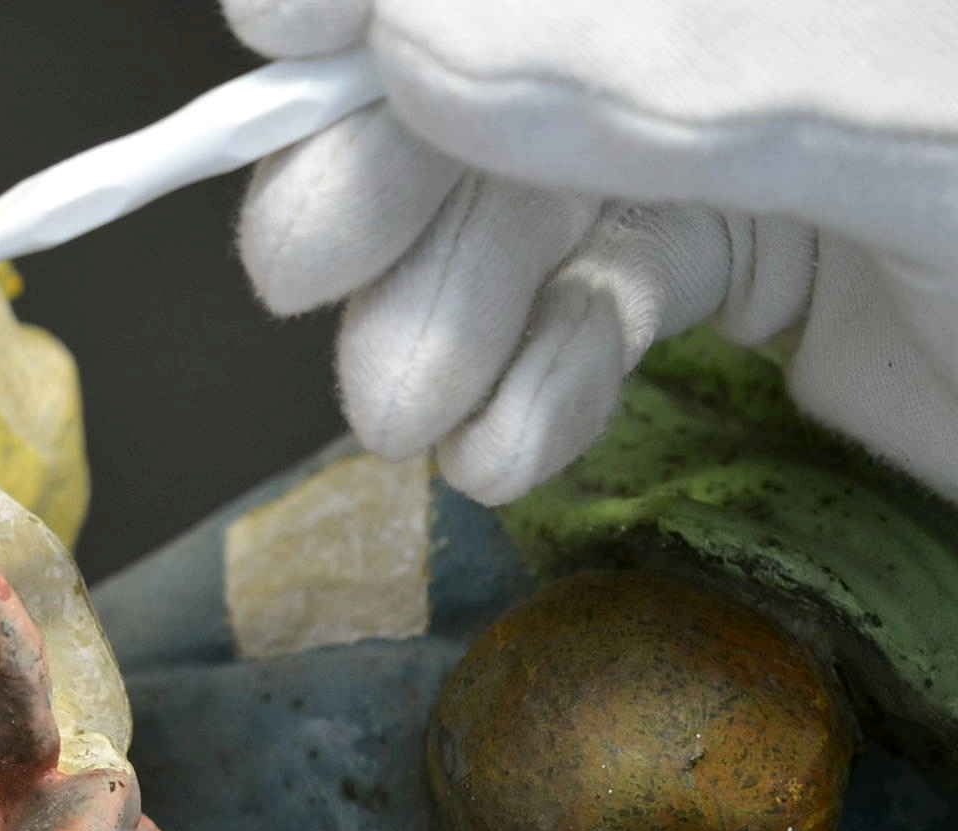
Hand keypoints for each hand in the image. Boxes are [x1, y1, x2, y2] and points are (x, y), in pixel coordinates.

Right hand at [223, 0, 957, 503]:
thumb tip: (410, 39)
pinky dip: (538, 385)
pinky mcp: (762, 258)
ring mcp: (751, 136)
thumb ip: (664, 70)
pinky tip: (511, 449)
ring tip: (407, 419)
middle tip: (300, 269)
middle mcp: (740, 26)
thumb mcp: (894, 121)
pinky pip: (606, 298)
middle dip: (387, 176)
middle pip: (501, 68)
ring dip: (439, 318)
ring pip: (532, 200)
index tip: (277, 38)